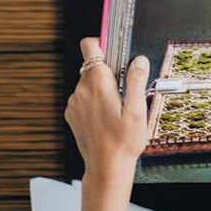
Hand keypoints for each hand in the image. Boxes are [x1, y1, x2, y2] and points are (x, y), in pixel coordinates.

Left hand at [67, 38, 150, 180]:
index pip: (90, 46)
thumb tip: (139, 59)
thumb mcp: (138, 111)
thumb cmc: (124, 141)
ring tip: (117, 110)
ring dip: (101, 89)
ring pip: (88, 83)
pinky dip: (93, 102)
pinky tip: (106, 119)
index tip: (115, 51)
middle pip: (92, 66)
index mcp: (99, 84)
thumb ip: (136, 81)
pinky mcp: (71, 113)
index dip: (102, 43)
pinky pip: (83, 98)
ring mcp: (74, 102)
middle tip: (124, 91)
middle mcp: (82, 89)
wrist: (106, 167)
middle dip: (108, 72)